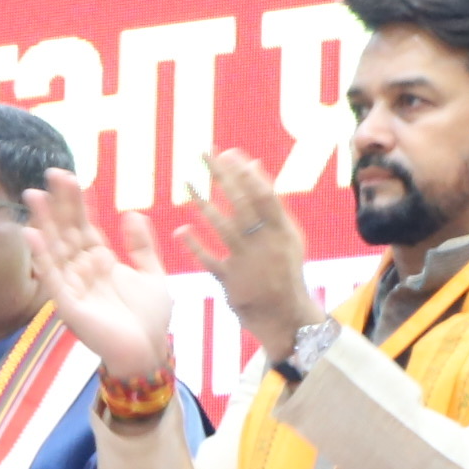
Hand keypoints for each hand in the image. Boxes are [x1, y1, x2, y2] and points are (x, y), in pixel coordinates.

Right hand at [23, 168, 179, 382]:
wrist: (149, 353)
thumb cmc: (150, 319)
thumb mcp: (153, 274)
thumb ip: (142, 246)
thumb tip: (131, 213)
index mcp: (100, 262)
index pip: (84, 225)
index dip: (76, 202)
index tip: (69, 176)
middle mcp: (82, 271)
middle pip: (66, 231)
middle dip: (59, 204)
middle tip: (50, 173)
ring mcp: (72, 287)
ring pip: (55, 249)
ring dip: (44, 222)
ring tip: (35, 196)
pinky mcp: (68, 306)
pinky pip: (51, 278)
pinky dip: (41, 257)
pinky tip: (32, 234)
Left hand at [167, 150, 320, 356]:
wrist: (286, 317)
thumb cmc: (281, 270)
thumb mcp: (285, 236)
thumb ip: (268, 203)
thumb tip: (252, 163)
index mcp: (283, 230)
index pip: (264, 194)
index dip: (245, 173)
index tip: (227, 152)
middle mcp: (267, 243)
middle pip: (242, 203)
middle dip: (223, 176)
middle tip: (204, 153)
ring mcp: (249, 263)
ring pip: (224, 228)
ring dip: (204, 204)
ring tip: (186, 183)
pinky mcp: (232, 283)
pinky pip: (211, 261)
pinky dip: (196, 246)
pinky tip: (181, 231)